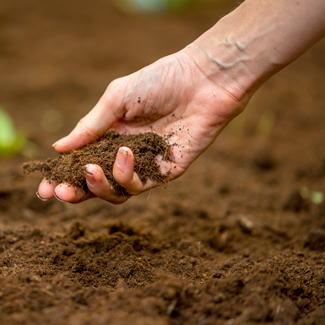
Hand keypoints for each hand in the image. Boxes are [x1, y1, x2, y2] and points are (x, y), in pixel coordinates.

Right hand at [37, 44, 248, 203]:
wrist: (202, 81)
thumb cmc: (160, 82)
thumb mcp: (116, 99)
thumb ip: (90, 126)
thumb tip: (59, 148)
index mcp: (111, 136)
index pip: (83, 162)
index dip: (64, 177)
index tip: (45, 187)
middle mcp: (127, 154)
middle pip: (98, 184)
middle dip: (78, 192)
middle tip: (61, 192)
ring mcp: (147, 165)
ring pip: (118, 192)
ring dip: (100, 185)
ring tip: (92, 168)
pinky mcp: (166, 172)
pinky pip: (142, 186)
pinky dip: (127, 175)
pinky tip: (125, 153)